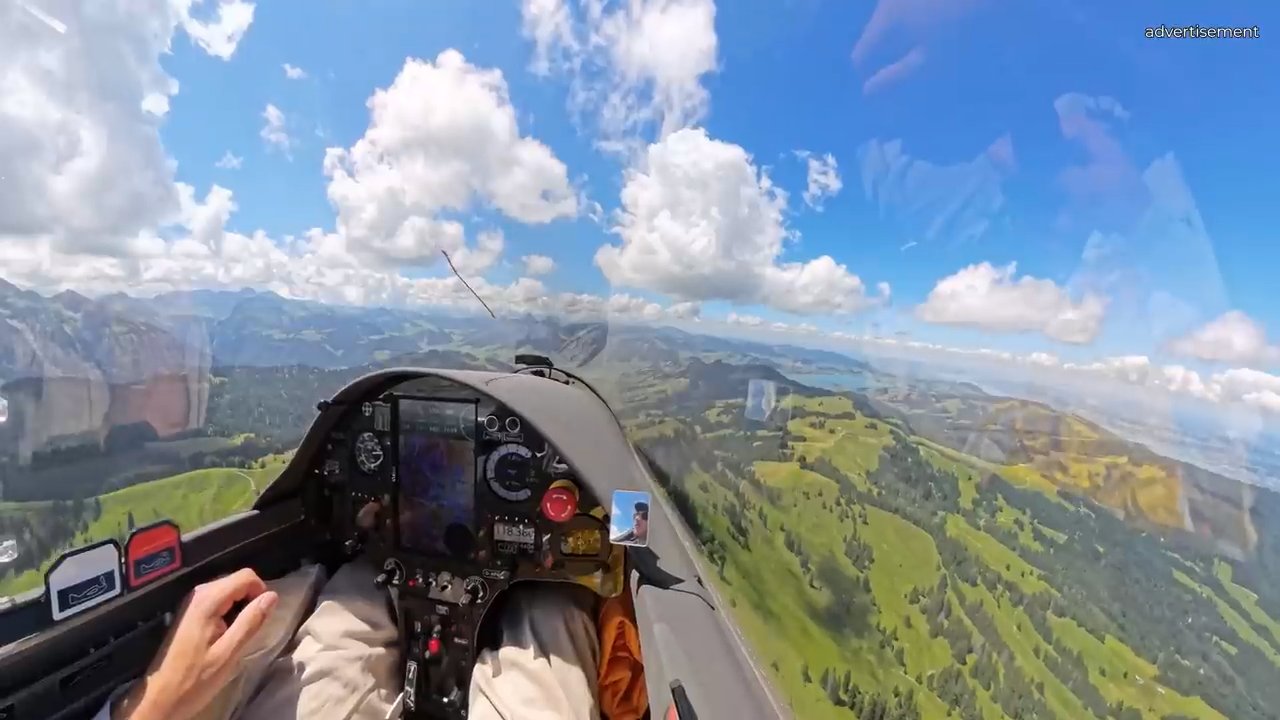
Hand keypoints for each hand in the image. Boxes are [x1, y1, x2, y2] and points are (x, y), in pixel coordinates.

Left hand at [112, 569, 278, 719]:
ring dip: (239, 607)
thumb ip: (250, 622)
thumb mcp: (228, 654)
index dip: (261, 592)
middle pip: (236, 580)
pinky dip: (228, 612)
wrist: (161, 698)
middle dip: (250, 600)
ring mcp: (191, 603)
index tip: (262, 616)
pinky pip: (217, 601)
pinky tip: (223, 635)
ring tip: (237, 634)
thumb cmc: (195, 679)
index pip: (245, 576)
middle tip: (250, 629)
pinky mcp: (189, 613)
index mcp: (208, 602)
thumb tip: (271, 597)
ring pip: (228, 590)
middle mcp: (198, 595)